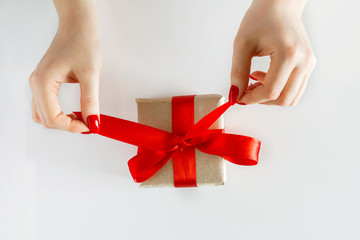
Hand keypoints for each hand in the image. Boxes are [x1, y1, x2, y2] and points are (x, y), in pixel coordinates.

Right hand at [29, 0, 101, 132]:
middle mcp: (36, 83)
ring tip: (81, 118)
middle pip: (45, 119)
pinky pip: (45, 105)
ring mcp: (38, 82)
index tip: (89, 127)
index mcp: (43, 82)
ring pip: (43, 114)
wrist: (77, 26)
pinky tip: (73, 111)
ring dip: (61, 121)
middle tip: (87, 123)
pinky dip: (58, 113)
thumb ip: (90, 101)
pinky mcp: (44, 81)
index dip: (71, 127)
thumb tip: (93, 123)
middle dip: (66, 125)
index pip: (52, 117)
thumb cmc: (82, 43)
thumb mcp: (90, 74)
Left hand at [231, 0, 315, 105]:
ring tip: (255, 81)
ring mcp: (309, 64)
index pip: (271, 91)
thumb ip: (238, 72)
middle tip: (246, 90)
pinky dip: (279, 91)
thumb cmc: (261, 19)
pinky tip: (266, 78)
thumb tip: (235, 95)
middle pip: (284, 99)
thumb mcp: (242, 44)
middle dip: (262, 100)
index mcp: (289, 54)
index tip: (238, 97)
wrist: (280, 5)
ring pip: (291, 98)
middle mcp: (304, 61)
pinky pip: (295, 89)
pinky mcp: (309, 65)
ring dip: (270, 97)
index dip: (252, 99)